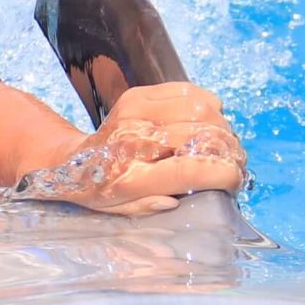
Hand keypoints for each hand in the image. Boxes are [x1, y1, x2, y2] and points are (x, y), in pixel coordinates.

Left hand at [16, 82, 246, 215]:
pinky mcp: (138, 94)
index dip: (221, 174)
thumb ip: (150, 206)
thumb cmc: (101, 191)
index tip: (235, 181)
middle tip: (235, 163)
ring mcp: (135, 111)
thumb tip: (175, 199)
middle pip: (201, 134)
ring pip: (201, 109)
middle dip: (229, 151)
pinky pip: (189, 92)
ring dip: (222, 127)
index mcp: (129, 177)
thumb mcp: (122, 212)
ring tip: (223, 144)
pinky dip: (207, 106)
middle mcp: (132, 140)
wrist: (69, 161)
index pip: (186, 170)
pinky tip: (206, 123)